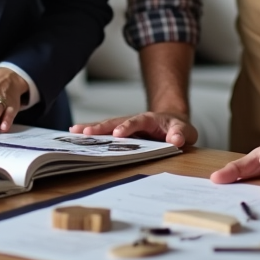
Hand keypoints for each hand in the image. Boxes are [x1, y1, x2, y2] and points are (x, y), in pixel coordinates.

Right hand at [69, 112, 197, 147]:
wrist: (172, 124)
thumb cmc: (177, 129)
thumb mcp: (185, 131)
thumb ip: (181, 134)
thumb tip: (175, 140)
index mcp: (149, 119)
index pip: (137, 121)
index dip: (127, 127)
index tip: (118, 134)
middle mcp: (134, 120)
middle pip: (115, 121)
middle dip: (100, 127)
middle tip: (85, 133)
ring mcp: (125, 125)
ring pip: (106, 125)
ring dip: (91, 128)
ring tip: (74, 132)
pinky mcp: (120, 132)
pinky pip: (104, 133)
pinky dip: (91, 133)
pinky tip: (75, 134)